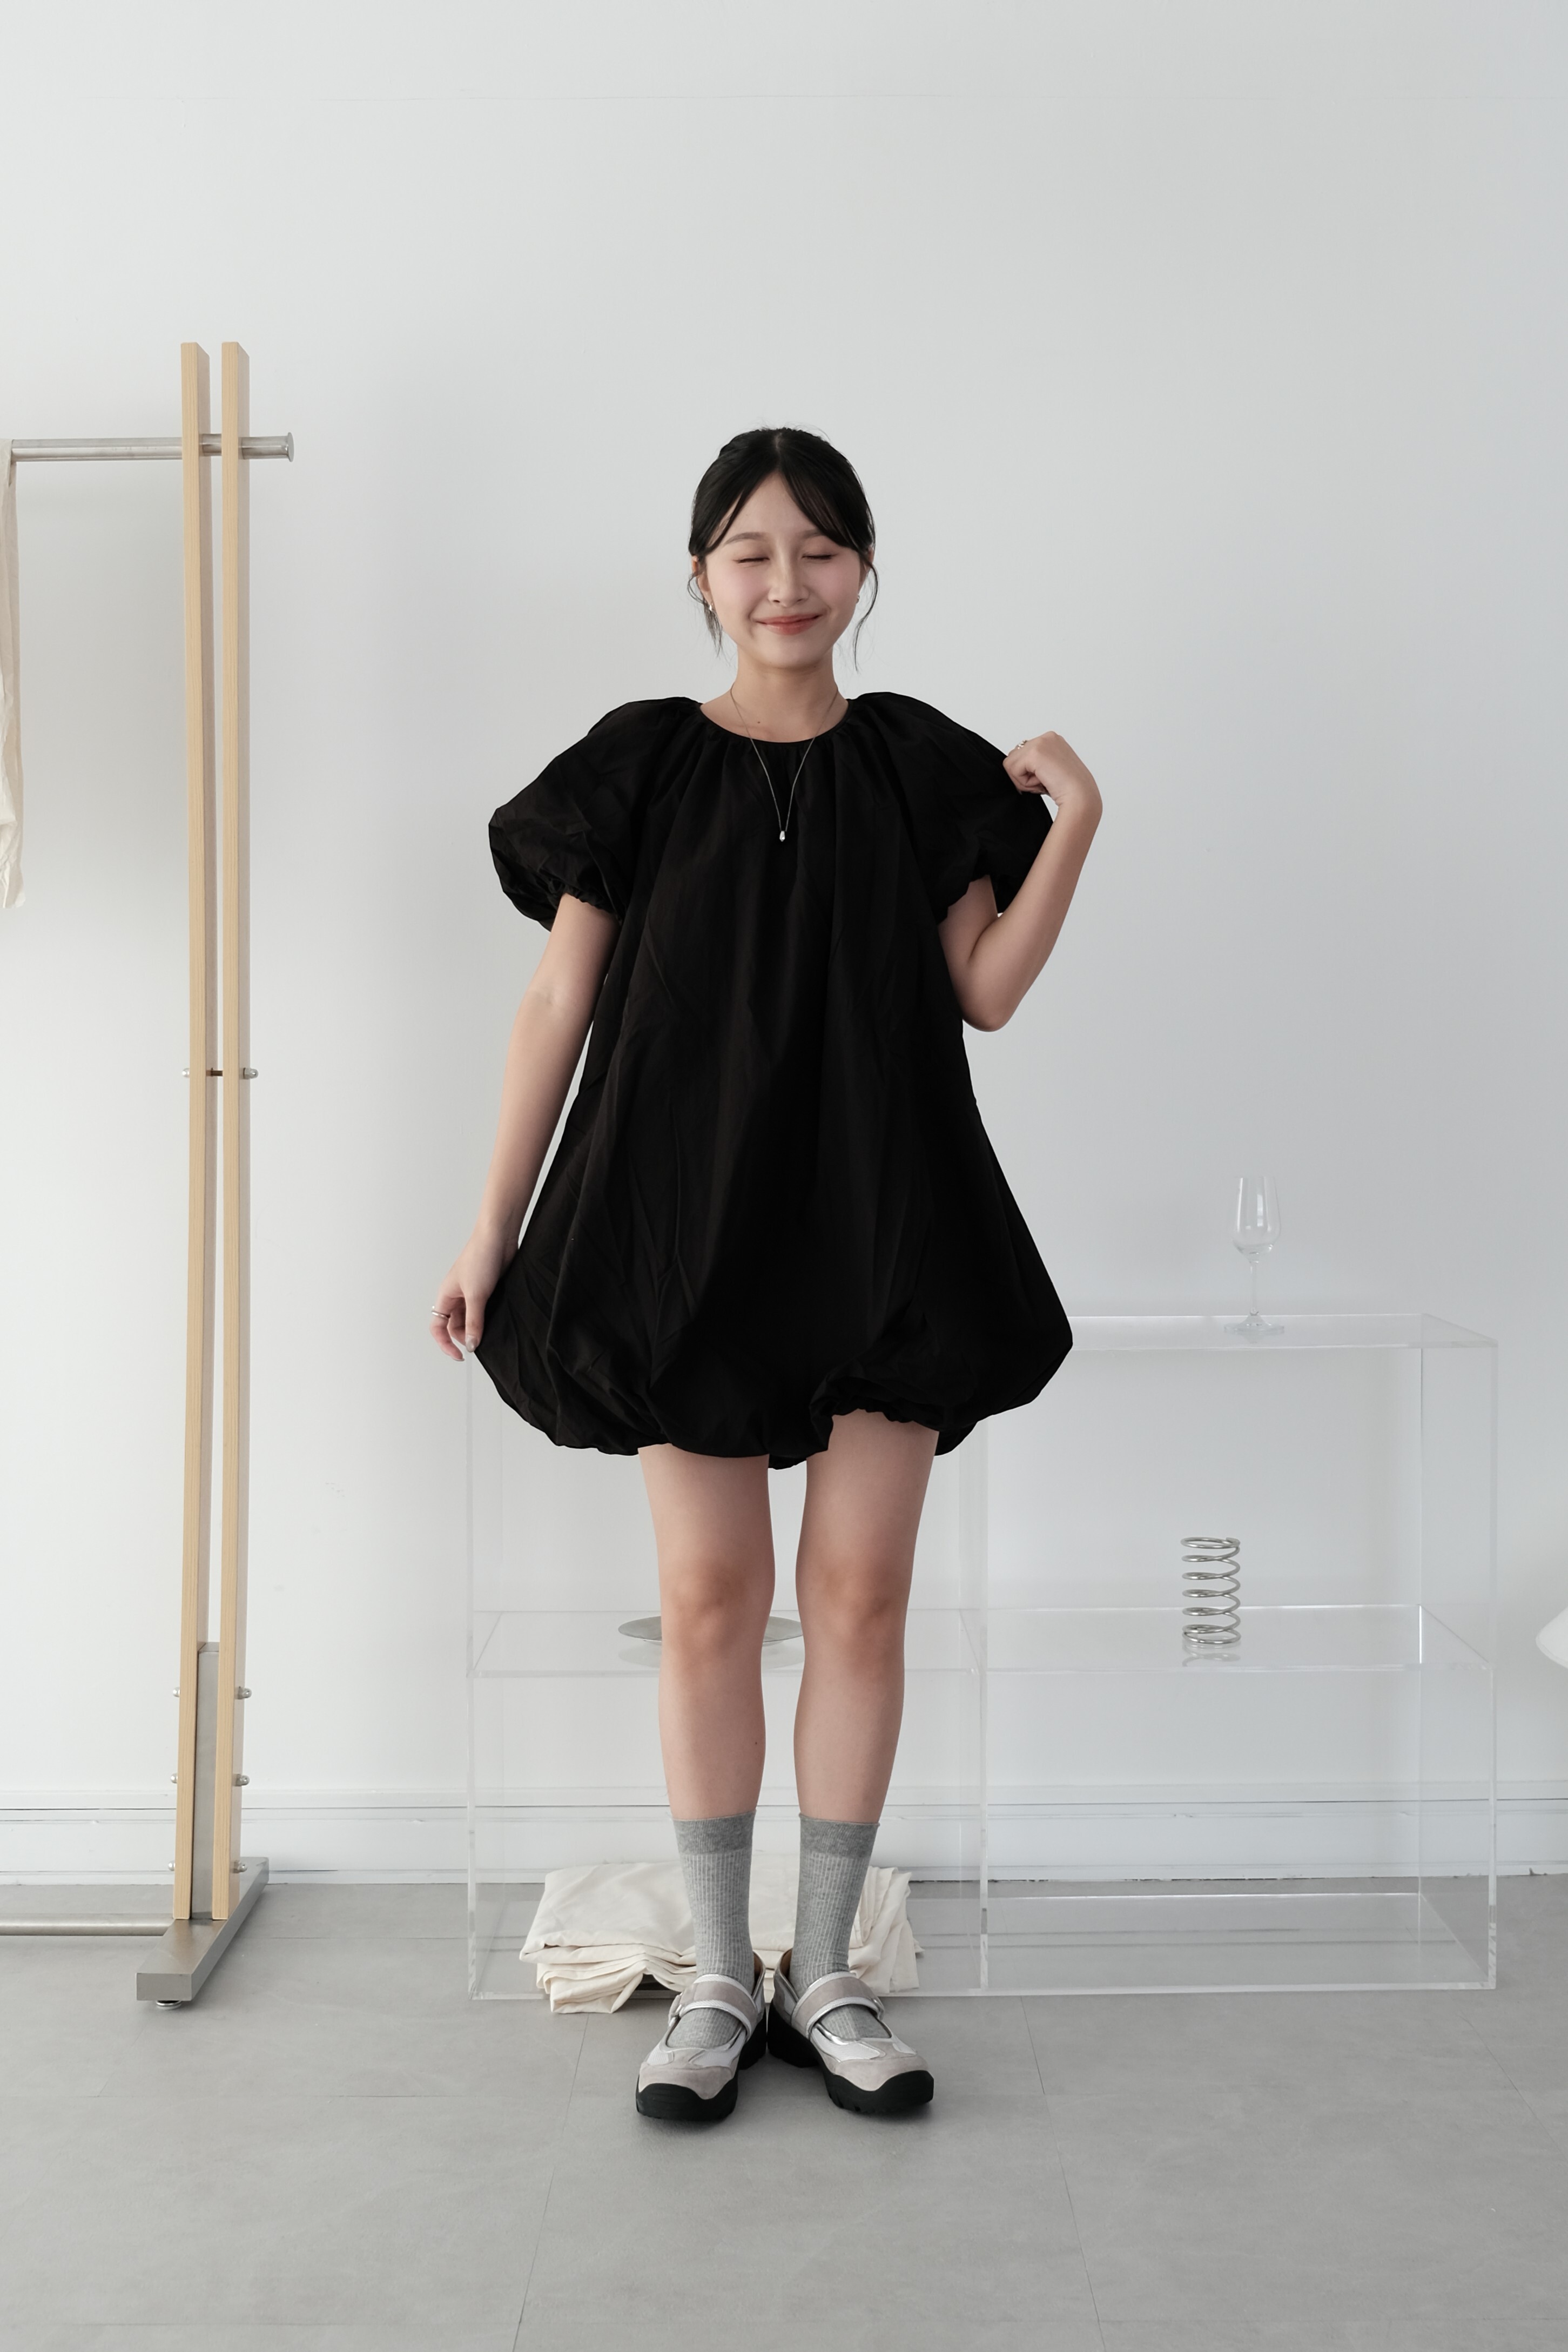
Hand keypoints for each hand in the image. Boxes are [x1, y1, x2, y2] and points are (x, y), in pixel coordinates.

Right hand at [429, 1226, 512, 1361]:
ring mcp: (472, 1294)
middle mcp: (456, 1297)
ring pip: (471, 1320)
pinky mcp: (487, 1291)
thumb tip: (470, 1344)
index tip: (460, 1355)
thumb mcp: (476, 1295)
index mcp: (446, 1297)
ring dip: (479, 1328)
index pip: (438, 1327)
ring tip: (490, 1332)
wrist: (499, 1238)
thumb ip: (474, 1322)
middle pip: (456, 1327)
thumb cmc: (480, 1258)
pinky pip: (484, 1312)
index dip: (445, 1343)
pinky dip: (488, 1320)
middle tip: (481, 1343)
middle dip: (466, 1337)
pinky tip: (497, 1322)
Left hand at [1003, 731, 1101, 826]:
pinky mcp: (1034, 753)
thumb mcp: (1050, 770)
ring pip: (1011, 764)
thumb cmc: (1070, 790)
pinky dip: (1024, 783)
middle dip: (1025, 775)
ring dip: (1024, 780)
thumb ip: (1035, 764)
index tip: (1049, 778)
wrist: (1081, 797)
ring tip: (1045, 782)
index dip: (1030, 772)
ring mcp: (1041, 742)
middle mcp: (1047, 737)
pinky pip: (1012, 770)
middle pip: (1014, 757)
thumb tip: (1013, 767)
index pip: (1022, 754)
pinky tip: (1042, 783)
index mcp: (1052, 740)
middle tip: (1046, 782)